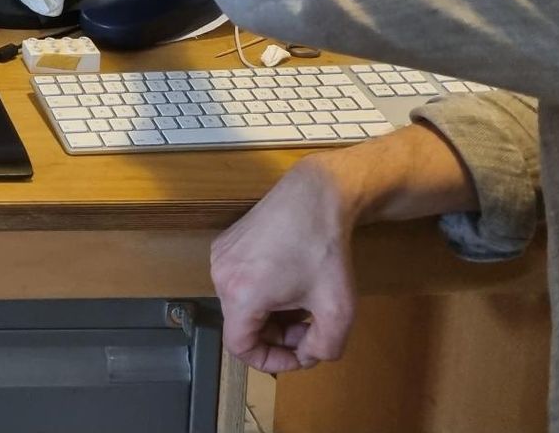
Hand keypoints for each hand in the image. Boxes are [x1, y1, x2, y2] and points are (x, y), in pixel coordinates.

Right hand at [211, 157, 358, 373]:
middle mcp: (221, 276)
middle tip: (310, 329)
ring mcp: (220, 257)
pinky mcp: (226, 243)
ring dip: (272, 315)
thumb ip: (326, 348)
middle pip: (242, 325)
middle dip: (278, 336)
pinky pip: (239, 282)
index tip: (301, 355)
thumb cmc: (323, 249)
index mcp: (241, 295)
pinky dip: (264, 293)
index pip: (240, 348)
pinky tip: (290, 282)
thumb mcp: (338, 310)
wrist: (314, 196)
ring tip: (303, 304)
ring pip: (241, 304)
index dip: (272, 362)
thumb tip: (308, 352)